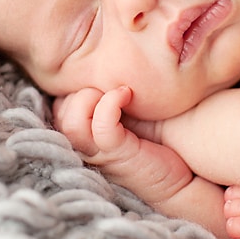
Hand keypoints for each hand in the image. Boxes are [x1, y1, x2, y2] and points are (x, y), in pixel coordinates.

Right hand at [53, 87, 195, 204]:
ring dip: (90, 97)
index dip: (75, 87)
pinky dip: (111, 103)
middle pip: (59, 111)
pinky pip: (101, 125)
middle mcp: (84, 146)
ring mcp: (98, 153)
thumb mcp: (126, 115)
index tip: (102, 82)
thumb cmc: (155, 142)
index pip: (58, 105)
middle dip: (80, 90)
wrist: (181, 178)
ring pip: (72, 120)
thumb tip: (102, 60)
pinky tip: (126, 95)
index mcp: (82, 136)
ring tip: (118, 91)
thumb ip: (108, 98)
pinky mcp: (117, 156)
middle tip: (109, 85)